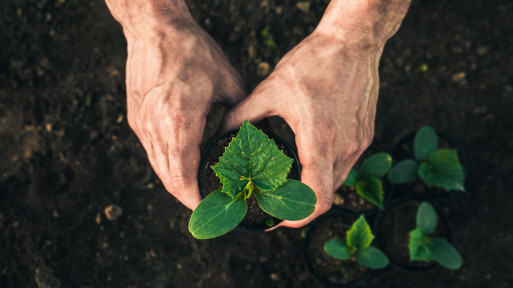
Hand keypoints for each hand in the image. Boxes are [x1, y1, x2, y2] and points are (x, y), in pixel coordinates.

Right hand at [106, 1, 246, 209]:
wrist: (154, 28)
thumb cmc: (193, 50)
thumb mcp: (229, 82)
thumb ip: (241, 116)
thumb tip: (255, 137)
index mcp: (180, 122)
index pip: (183, 178)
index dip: (197, 201)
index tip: (213, 209)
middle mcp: (156, 129)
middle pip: (169, 180)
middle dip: (189, 197)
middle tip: (210, 203)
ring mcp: (142, 125)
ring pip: (158, 168)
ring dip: (178, 182)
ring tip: (199, 188)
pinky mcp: (136, 118)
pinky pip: (152, 151)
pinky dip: (169, 164)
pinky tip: (185, 163)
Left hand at [222, 31, 383, 227]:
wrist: (353, 41)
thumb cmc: (314, 62)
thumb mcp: (271, 89)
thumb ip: (244, 115)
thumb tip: (223, 132)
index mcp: (319, 141)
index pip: (316, 199)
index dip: (297, 217)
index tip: (279, 219)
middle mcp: (344, 147)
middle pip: (325, 197)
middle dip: (301, 206)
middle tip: (277, 202)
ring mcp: (358, 142)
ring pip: (337, 182)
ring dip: (315, 188)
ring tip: (292, 183)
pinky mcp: (365, 134)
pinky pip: (346, 164)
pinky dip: (327, 170)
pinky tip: (310, 159)